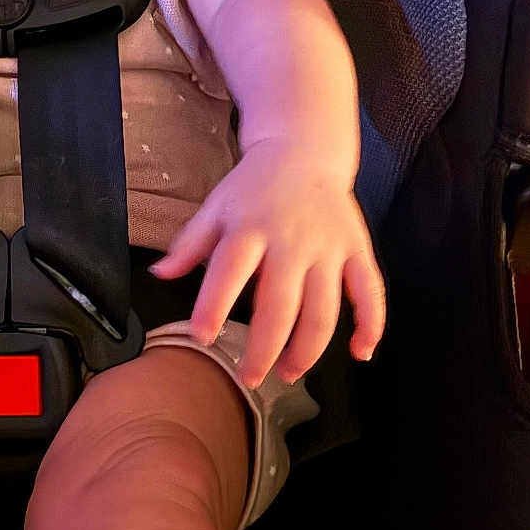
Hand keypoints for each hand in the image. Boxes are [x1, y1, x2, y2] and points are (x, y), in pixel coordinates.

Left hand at [147, 139, 385, 388]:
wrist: (304, 151)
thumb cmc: (253, 187)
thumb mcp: (216, 207)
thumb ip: (190, 244)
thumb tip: (158, 275)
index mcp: (251, 228)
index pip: (229, 271)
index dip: (213, 306)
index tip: (202, 338)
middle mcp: (292, 241)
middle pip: (281, 304)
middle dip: (265, 348)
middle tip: (250, 377)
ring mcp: (329, 247)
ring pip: (324, 309)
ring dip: (308, 349)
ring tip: (289, 373)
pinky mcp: (357, 250)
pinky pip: (370, 292)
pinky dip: (371, 325)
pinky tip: (360, 352)